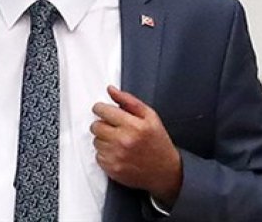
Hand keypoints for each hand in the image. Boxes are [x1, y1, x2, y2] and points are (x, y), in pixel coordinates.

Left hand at [90, 86, 182, 206]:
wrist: (166, 171)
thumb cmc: (158, 142)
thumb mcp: (150, 117)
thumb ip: (129, 100)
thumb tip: (111, 90)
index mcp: (134, 125)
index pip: (103, 111)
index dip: (101, 109)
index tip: (103, 110)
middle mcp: (123, 141)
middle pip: (95, 126)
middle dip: (102, 124)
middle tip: (113, 128)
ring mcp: (117, 156)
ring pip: (95, 141)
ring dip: (104, 140)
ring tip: (119, 142)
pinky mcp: (112, 169)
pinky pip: (98, 156)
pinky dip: (105, 154)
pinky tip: (118, 153)